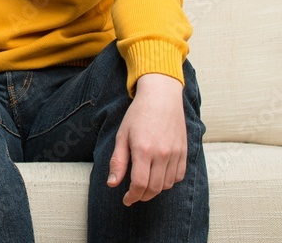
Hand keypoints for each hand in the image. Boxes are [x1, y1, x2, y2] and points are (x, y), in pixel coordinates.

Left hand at [107, 73, 187, 204]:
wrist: (161, 98)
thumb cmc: (138, 115)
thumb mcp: (122, 135)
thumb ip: (118, 161)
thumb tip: (112, 184)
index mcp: (143, 150)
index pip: (140, 184)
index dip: (132, 196)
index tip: (126, 200)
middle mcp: (162, 154)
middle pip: (154, 188)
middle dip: (142, 196)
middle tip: (133, 196)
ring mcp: (176, 154)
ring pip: (167, 184)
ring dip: (155, 190)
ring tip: (144, 186)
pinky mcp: (184, 152)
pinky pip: (179, 176)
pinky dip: (169, 182)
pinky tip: (159, 177)